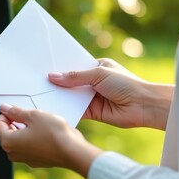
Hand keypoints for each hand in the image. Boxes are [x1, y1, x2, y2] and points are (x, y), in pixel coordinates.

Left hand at [0, 104, 101, 176]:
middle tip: (29, 113)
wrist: (72, 151)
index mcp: (8, 142)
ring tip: (39, 121)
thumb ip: (16, 112)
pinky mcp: (37, 161)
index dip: (6, 114)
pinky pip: (30, 147)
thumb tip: (5, 108)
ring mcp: (26, 159)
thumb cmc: (53, 133)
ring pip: (20, 140)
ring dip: (25, 130)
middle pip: (8, 133)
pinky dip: (34, 138)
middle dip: (15, 122)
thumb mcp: (33, 115)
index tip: (16, 108)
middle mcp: (14, 154)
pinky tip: (46, 131)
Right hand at [49, 58, 173, 129]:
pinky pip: (75, 110)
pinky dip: (66, 109)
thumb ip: (75, 77)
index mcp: (96, 68)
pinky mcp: (92, 112)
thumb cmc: (125, 84)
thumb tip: (53, 76)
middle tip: (36, 81)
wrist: (143, 106)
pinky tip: (51, 108)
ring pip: (71, 96)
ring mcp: (91, 98)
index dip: (60, 67)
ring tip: (39, 94)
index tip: (43, 67)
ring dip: (59, 96)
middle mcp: (92, 82)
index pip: (74, 66)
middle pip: (70, 82)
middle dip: (57, 83)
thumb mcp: (99, 74)